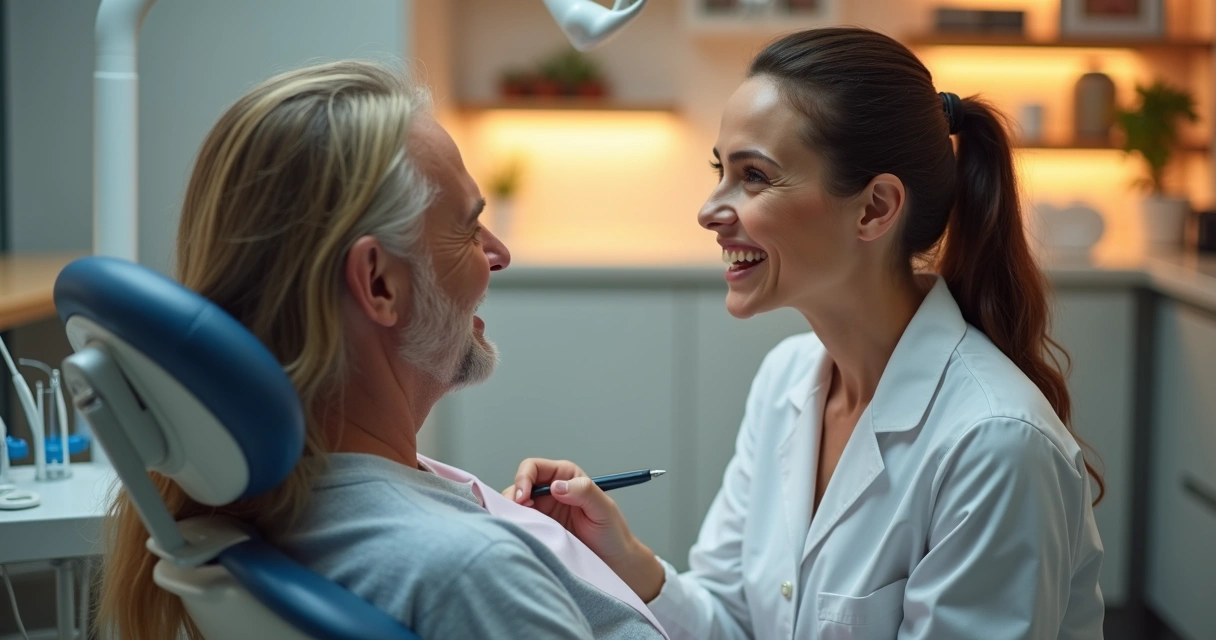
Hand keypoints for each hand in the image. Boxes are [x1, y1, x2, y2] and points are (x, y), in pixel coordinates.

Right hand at [503, 458, 664, 600]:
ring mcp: (542, 511)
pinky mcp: (538, 530)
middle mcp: (550, 491)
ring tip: (519, 526)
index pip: (533, 468)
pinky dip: (514, 527)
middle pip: (518, 485)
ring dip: (511, 514)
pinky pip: (519, 525)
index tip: (523, 497)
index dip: (523, 479)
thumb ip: (583, 491)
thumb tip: (556, 486)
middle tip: (516, 515)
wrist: (613, 562)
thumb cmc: (612, 534)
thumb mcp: (603, 509)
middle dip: (512, 497)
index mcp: (566, 476)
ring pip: (514, 506)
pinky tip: (521, 534)